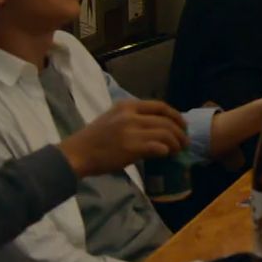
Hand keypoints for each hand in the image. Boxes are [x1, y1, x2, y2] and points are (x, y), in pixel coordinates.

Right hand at [59, 100, 189, 177]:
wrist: (77, 153)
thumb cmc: (94, 139)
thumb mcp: (113, 119)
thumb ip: (134, 119)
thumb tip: (157, 127)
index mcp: (127, 105)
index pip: (160, 106)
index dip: (176, 116)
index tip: (182, 125)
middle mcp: (131, 115)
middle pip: (166, 120)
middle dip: (180, 132)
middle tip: (184, 142)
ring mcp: (132, 130)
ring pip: (166, 133)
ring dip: (176, 143)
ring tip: (178, 150)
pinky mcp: (132, 147)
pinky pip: (159, 147)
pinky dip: (166, 151)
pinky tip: (166, 155)